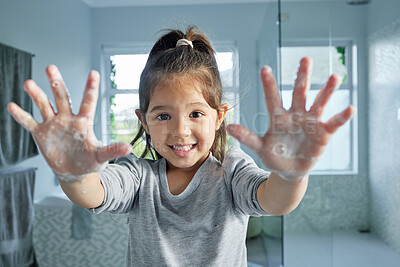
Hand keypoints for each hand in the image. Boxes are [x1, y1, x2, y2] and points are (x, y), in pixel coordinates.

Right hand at [8, 65, 130, 180]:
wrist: (74, 171)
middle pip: (62, 97)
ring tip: (29, 83)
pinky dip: (21, 115)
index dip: (90, 88)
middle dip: (56, 83)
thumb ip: (112, 150)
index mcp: (84, 122)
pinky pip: (29, 122)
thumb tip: (128, 149)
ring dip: (37, 95)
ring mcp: (53, 124)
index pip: (88, 102)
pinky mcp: (41, 133)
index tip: (94, 73)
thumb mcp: (101, 156)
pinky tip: (12, 105)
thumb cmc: (89, 161)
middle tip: (50, 67)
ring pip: (44, 105)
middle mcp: (68, 118)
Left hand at [227, 57, 354, 180]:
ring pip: (319, 102)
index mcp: (279, 117)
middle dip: (302, 77)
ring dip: (327, 91)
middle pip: (299, 92)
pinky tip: (350, 108)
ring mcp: (311, 122)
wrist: (290, 170)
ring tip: (335, 77)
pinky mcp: (323, 133)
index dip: (269, 84)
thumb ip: (247, 137)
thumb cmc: (274, 156)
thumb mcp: (260, 148)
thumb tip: (229, 127)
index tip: (265, 69)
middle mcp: (296, 114)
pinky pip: (334, 123)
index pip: (273, 98)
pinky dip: (341, 117)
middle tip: (305, 59)